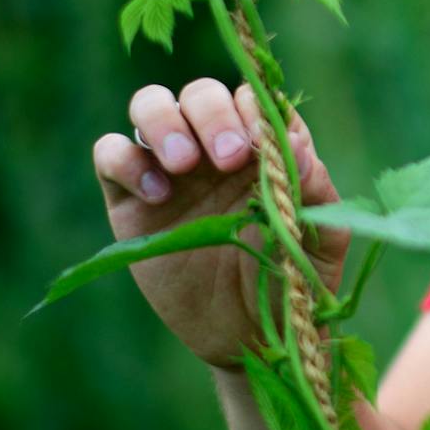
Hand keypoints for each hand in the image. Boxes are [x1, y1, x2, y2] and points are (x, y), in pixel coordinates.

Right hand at [90, 78, 346, 369]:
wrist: (248, 336)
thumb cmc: (291, 280)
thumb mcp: (320, 240)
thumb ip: (315, 190)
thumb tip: (298, 144)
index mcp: (263, 149)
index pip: (253, 97)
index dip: (255, 108)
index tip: (262, 144)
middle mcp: (214, 148)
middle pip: (200, 93)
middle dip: (213, 114)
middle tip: (229, 159)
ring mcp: (169, 169)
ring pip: (150, 105)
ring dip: (165, 122)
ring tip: (184, 165)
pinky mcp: (130, 200)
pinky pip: (110, 153)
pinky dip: (125, 160)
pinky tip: (156, 195)